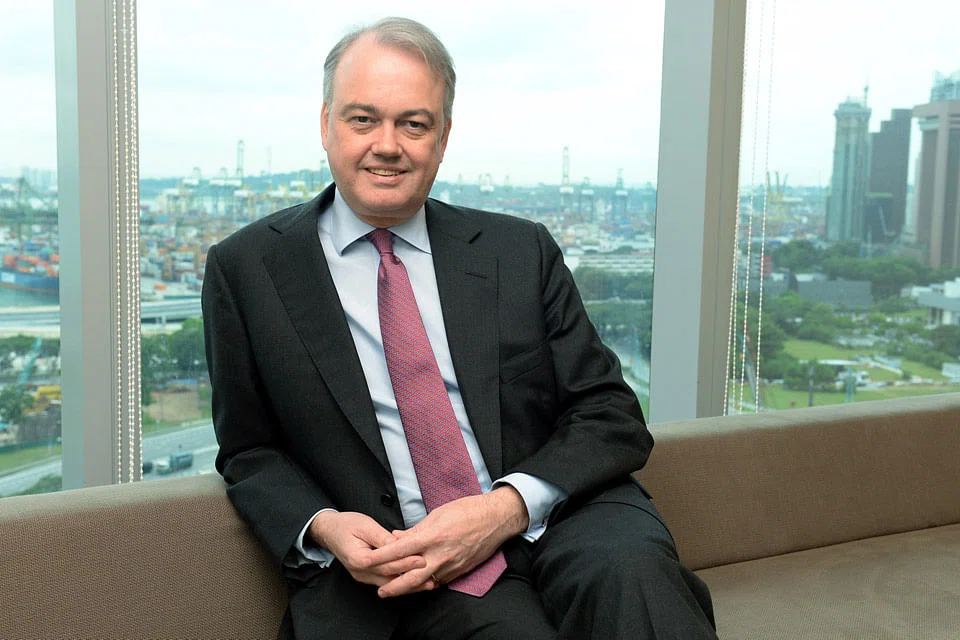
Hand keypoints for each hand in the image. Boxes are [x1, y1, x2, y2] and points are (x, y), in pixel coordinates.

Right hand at [308, 511, 426, 586]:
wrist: (329, 531)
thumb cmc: (347, 525)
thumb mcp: (366, 526)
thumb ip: (383, 538)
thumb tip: (400, 545)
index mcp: (359, 559)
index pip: (387, 564)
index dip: (406, 562)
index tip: (423, 560)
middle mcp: (360, 572)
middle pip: (390, 578)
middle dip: (412, 578)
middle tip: (432, 577)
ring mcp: (362, 576)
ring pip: (389, 584)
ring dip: (408, 585)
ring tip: (428, 584)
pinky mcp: (366, 576)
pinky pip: (385, 581)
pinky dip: (400, 582)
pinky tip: (413, 582)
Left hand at [368, 486, 528, 597]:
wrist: (496, 519)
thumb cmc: (468, 510)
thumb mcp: (438, 514)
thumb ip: (416, 529)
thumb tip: (397, 537)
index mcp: (432, 536)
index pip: (400, 550)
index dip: (381, 557)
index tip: (368, 560)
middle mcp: (440, 554)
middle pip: (410, 576)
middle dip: (393, 586)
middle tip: (380, 591)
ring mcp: (451, 564)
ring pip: (425, 582)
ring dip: (409, 588)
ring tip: (395, 590)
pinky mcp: (460, 570)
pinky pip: (440, 580)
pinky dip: (427, 583)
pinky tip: (419, 585)